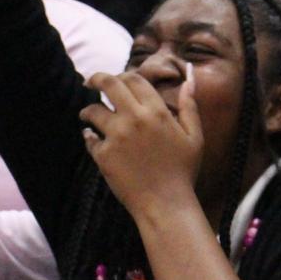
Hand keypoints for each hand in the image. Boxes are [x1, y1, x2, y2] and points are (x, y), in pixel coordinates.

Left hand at [79, 69, 202, 221]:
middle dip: (95, 79)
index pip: (133, 79)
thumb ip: (190, 105)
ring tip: (86, 115)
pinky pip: (90, 139)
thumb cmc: (183, 171)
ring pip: (93, 111)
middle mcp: (135, 119)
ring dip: (87, 111)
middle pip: (109, 84)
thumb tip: (189, 76)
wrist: (166, 204)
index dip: (122, 76)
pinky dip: (89, 137)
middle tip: (88, 82)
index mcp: (157, 111)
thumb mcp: (194, 136)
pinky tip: (91, 138)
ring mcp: (117, 136)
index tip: (115, 79)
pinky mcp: (104, 155)